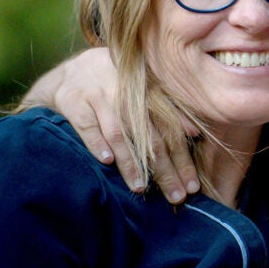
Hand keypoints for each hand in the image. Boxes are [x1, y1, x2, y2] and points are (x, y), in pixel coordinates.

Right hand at [25, 48, 199, 202]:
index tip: (192, 186)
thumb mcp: (145, 92)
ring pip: (119, 133)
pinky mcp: (75, 102)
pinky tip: (106, 162)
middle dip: (164, 170)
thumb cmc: (118, 87)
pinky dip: (97, 143)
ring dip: (130, 162)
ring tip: (140, 187)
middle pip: (150, 137)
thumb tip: (195, 132)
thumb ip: (170, 110)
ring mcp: (100, 97)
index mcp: (150, 93)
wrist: (74, 71)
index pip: (171, 132)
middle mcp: (128, 94)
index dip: (183, 160)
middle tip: (175, 196)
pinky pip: (87, 126)